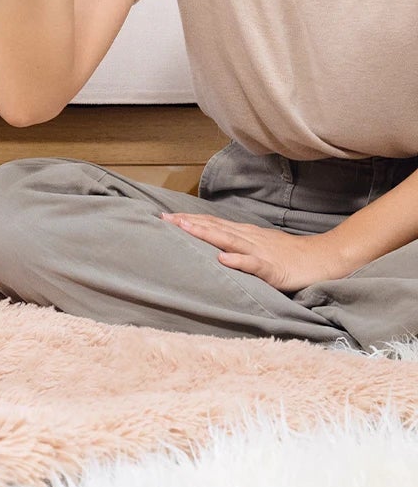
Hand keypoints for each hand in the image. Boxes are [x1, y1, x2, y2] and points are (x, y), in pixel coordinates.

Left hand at [158, 211, 355, 292]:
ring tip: (185, 229)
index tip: (165, 217)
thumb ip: (237, 244)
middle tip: (164, 220)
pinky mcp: (273, 269)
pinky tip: (224, 260)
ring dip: (206, 234)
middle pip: (214, 228)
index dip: (189, 220)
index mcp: (244, 234)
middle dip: (189, 224)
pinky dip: (238, 261)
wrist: (322, 258)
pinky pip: (254, 265)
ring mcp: (260, 252)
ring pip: (229, 241)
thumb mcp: (259, 246)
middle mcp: (248, 239)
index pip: (212, 224)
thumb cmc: (289, 255)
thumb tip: (213, 246)